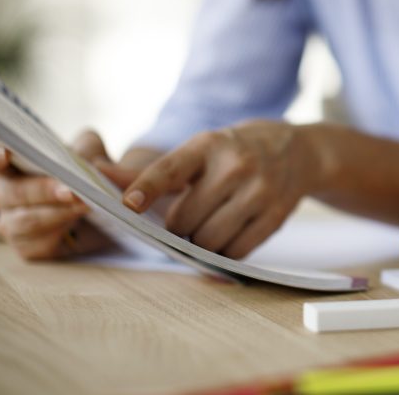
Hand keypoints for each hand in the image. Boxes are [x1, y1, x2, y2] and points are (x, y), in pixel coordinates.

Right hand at [0, 131, 131, 259]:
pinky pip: (37, 244)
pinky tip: (76, 228)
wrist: (105, 210)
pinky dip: (60, 234)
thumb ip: (94, 154)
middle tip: (71, 190)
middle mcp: (4, 192)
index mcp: (11, 162)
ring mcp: (11, 221)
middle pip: (10, 192)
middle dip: (42, 191)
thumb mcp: (96, 155)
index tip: (3, 154)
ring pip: (24, 221)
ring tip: (85, 206)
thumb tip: (95, 166)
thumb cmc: (88, 174)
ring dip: (57, 214)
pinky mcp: (27, 246)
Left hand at [121, 120, 311, 257]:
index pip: (171, 169)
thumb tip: (100, 176)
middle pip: (185, 220)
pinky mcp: (276, 216)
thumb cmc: (236, 151)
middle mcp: (236, 166)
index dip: (147, 188)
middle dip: (179, 227)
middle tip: (187, 219)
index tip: (128, 204)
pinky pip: (237, 251)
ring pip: (210, 240)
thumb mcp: (200, 149)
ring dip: (201, 242)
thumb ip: (153, 170)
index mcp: (209, 146)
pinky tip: (229, 233)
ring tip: (209, 226)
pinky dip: (226, 251)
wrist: (298, 150)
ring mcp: (259, 192)